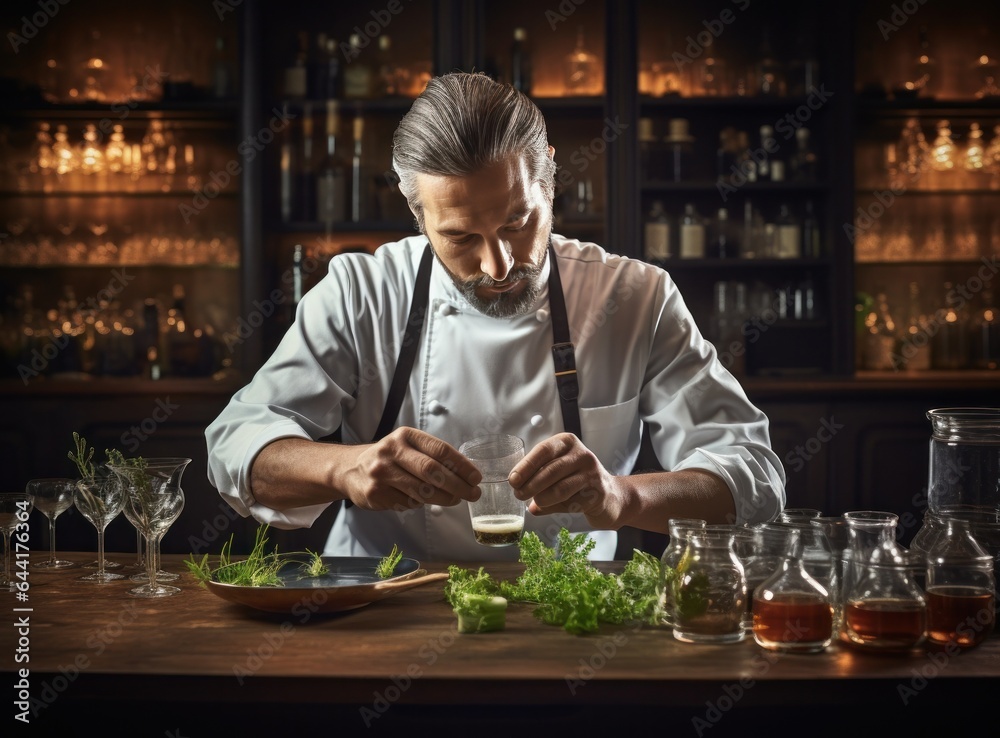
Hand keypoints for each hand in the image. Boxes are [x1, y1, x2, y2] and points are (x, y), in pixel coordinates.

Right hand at [341, 427, 481, 511]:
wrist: (350, 469)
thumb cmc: (389, 458)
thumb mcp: (407, 446)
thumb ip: (431, 455)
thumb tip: (465, 474)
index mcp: (406, 436)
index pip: (440, 450)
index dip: (462, 465)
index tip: (476, 477)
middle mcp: (392, 451)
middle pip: (433, 471)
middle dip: (458, 485)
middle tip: (472, 493)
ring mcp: (382, 473)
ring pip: (422, 491)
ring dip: (444, 498)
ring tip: (455, 499)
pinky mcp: (376, 493)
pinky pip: (408, 503)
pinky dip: (420, 503)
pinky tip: (423, 499)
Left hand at [508, 433, 624, 528]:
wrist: (609, 495)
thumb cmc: (576, 480)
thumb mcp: (557, 471)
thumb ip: (538, 477)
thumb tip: (517, 488)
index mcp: (567, 442)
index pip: (543, 450)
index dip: (526, 466)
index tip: (513, 480)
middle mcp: (581, 454)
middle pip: (550, 470)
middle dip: (531, 485)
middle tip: (519, 495)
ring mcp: (592, 473)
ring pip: (560, 488)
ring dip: (543, 498)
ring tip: (534, 502)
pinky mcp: (598, 492)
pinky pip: (571, 503)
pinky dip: (557, 507)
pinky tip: (552, 507)